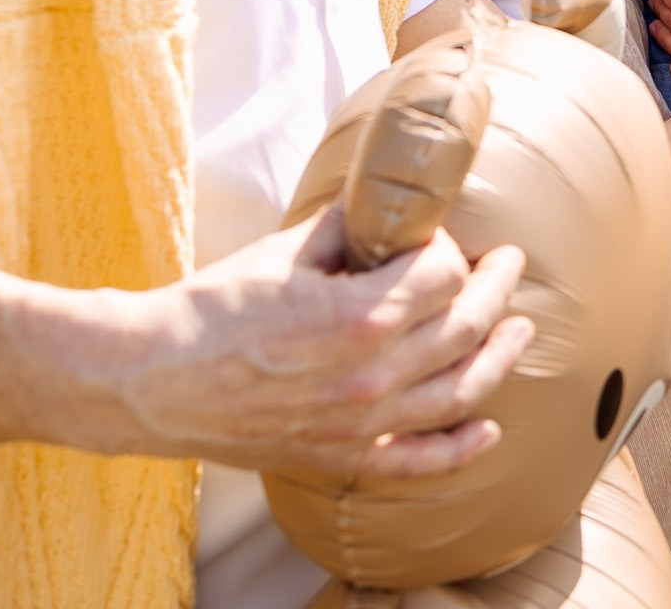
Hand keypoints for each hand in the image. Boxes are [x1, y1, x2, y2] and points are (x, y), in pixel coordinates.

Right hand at [101, 206, 532, 478]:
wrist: (151, 379)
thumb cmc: (215, 308)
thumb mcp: (285, 251)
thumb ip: (346, 229)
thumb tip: (382, 208)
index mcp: (361, 315)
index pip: (445, 274)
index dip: (447, 248)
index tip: (435, 240)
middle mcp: (374, 374)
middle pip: (467, 326)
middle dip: (496, 289)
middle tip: (507, 266)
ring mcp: (362, 422)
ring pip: (461, 390)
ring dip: (500, 357)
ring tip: (518, 331)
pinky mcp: (340, 455)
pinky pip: (419, 461)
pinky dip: (462, 448)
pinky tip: (488, 430)